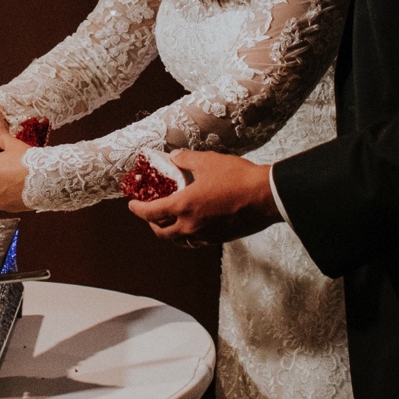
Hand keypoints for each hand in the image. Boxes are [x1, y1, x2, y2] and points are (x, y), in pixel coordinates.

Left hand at [128, 149, 279, 245]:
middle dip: (152, 224)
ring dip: (169, 232)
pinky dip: (187, 234)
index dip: (138, 209)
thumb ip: (186, 160)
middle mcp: (192, 226)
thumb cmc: (237, 178)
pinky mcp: (220, 238)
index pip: (152, 213)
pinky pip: (196, 241)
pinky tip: (193, 223)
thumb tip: (174, 157)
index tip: (132, 205)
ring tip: (169, 220)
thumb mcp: (207, 161)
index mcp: (184, 207)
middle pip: (162, 233)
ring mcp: (206, 235)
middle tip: (149, 213)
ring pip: (179, 240)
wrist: (266, 197)